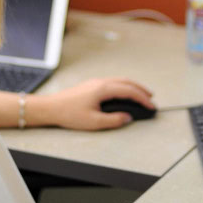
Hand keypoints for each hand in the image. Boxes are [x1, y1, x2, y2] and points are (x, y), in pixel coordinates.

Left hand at [33, 78, 154, 129]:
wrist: (51, 108)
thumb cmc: (69, 114)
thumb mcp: (94, 122)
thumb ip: (114, 120)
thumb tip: (127, 117)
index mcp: (103, 89)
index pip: (129, 91)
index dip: (142, 99)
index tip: (151, 106)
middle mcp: (100, 82)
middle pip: (126, 82)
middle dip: (141, 89)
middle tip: (151, 98)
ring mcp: (95, 82)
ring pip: (119, 80)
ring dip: (132, 86)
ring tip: (141, 94)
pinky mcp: (91, 85)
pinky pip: (112, 82)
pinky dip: (123, 86)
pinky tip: (123, 93)